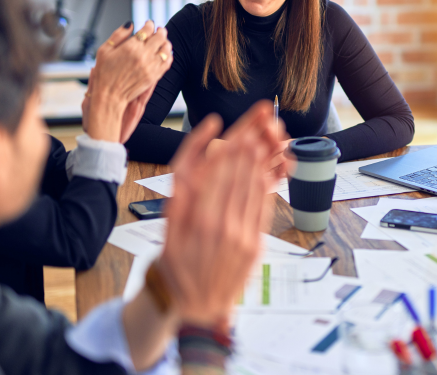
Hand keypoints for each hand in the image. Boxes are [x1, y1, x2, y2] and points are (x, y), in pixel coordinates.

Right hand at [82, 21, 172, 141]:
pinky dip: (168, 56)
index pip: (147, 30)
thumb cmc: (104, 74)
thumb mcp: (104, 50)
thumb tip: (130, 24)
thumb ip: (118, 35)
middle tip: (159, 30)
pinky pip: (167, 62)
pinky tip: (165, 54)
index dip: (149, 25)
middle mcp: (143, 55)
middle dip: (160, 31)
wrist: (109, 96)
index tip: (149, 24)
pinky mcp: (154, 76)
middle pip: (159, 37)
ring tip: (163, 41)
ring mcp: (151, 66)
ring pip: (166, 49)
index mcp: (131, 47)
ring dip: (166, 42)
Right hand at [159, 102, 282, 329]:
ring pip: (254, 190)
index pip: (217, 176)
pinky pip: (262, 209)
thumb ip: (178, 206)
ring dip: (262, 163)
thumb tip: (185, 177)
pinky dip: (266, 188)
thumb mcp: (168, 237)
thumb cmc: (180, 268)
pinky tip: (268, 172)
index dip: (230, 152)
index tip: (238, 134)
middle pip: (238, 177)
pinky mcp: (256, 245)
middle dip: (249, 150)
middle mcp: (222, 225)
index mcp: (198, 220)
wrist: (200, 308)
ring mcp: (242, 235)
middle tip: (259, 127)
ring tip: (266, 142)